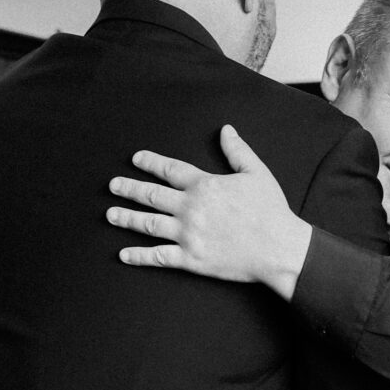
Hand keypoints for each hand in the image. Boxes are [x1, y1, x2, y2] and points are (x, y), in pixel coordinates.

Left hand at [106, 125, 311, 299]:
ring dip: (126, 218)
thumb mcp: (256, 173)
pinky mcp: (191, 259)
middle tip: (113, 186)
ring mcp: (188, 234)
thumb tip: (226, 130)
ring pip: (148, 224)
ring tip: (110, 215)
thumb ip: (237, 151)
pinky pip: (159, 256)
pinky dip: (139, 256)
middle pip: (151, 195)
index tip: (135, 159)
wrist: (279, 248)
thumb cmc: (271, 211)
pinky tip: (124, 254)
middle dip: (129, 189)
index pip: (170, 170)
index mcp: (205, 185)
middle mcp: (191, 208)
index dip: (150, 163)